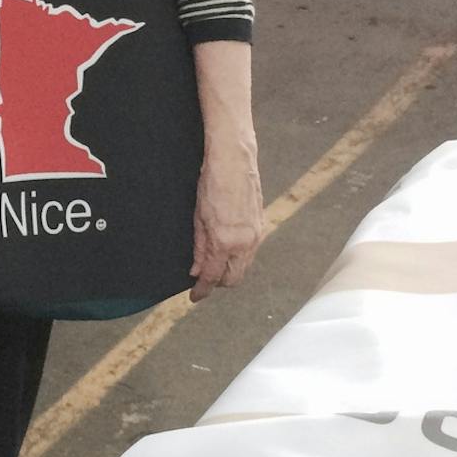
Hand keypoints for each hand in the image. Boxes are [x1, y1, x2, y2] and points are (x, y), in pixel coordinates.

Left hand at [188, 136, 260, 301]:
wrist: (234, 160)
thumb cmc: (213, 183)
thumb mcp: (198, 218)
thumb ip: (199, 247)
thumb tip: (196, 270)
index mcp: (225, 242)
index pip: (213, 276)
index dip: (202, 289)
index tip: (195, 296)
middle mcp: (244, 243)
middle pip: (233, 279)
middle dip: (218, 283)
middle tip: (204, 279)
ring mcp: (256, 235)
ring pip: (244, 267)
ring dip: (230, 270)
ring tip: (214, 263)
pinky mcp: (261, 226)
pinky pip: (250, 252)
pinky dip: (239, 257)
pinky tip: (227, 248)